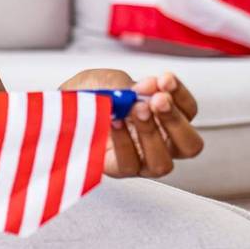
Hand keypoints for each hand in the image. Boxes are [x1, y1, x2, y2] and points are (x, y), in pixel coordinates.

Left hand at [62, 69, 203, 177]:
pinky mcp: (119, 170)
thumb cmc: (91, 93)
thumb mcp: (110, 81)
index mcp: (166, 118)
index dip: (181, 95)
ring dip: (151, 134)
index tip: (165, 78)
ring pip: (163, 163)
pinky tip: (114, 121)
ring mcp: (142, 161)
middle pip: (189, 145)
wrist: (60, 107)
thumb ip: (129, 86)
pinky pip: (129, 163)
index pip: (189, 111)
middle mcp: (161, 144)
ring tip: (135, 109)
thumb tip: (148, 88)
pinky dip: (123, 142)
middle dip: (175, 120)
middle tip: (157, 99)